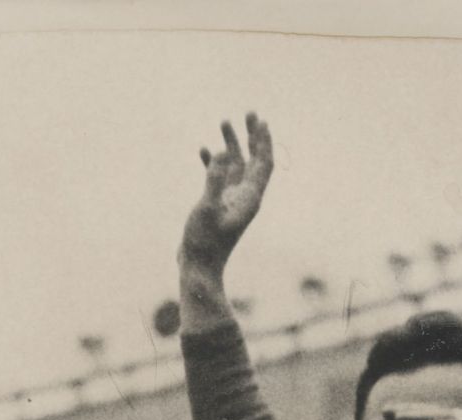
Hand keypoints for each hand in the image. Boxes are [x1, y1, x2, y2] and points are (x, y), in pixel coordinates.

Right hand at [183, 113, 272, 268]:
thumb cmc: (203, 242)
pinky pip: (220, 177)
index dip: (264, 142)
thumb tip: (224, 153)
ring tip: (224, 121)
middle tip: (249, 112)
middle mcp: (245, 198)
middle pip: (255, 161)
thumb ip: (215, 179)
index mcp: (250, 199)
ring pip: (237, 166)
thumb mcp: (208, 208)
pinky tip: (203, 150)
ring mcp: (232, 201)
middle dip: (253, 137)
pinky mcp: (218, 205)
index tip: (260, 120)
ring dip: (232, 144)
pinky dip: (214, 162)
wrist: (197, 266)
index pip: (264, 165)